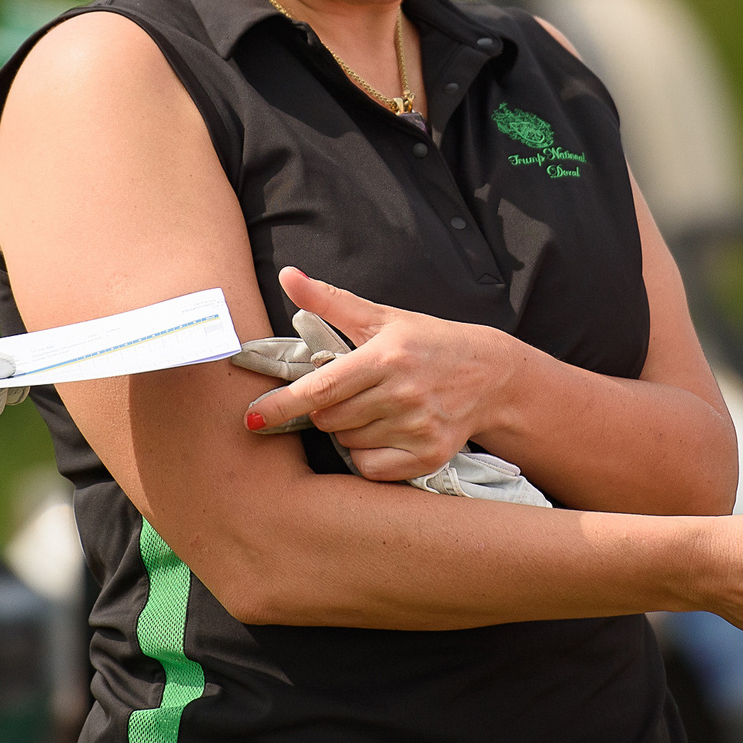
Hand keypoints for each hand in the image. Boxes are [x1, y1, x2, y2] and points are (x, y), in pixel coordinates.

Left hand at [240, 268, 529, 483]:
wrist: (489, 375)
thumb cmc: (426, 342)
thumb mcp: (380, 317)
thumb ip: (329, 301)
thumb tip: (288, 274)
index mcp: (385, 357)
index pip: (322, 388)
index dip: (283, 405)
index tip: (253, 418)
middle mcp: (402, 393)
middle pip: (329, 419)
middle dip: (327, 410)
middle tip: (351, 394)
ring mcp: (418, 427)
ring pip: (348, 444)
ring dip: (349, 431)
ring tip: (376, 409)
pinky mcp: (429, 456)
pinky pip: (371, 468)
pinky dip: (368, 456)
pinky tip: (385, 433)